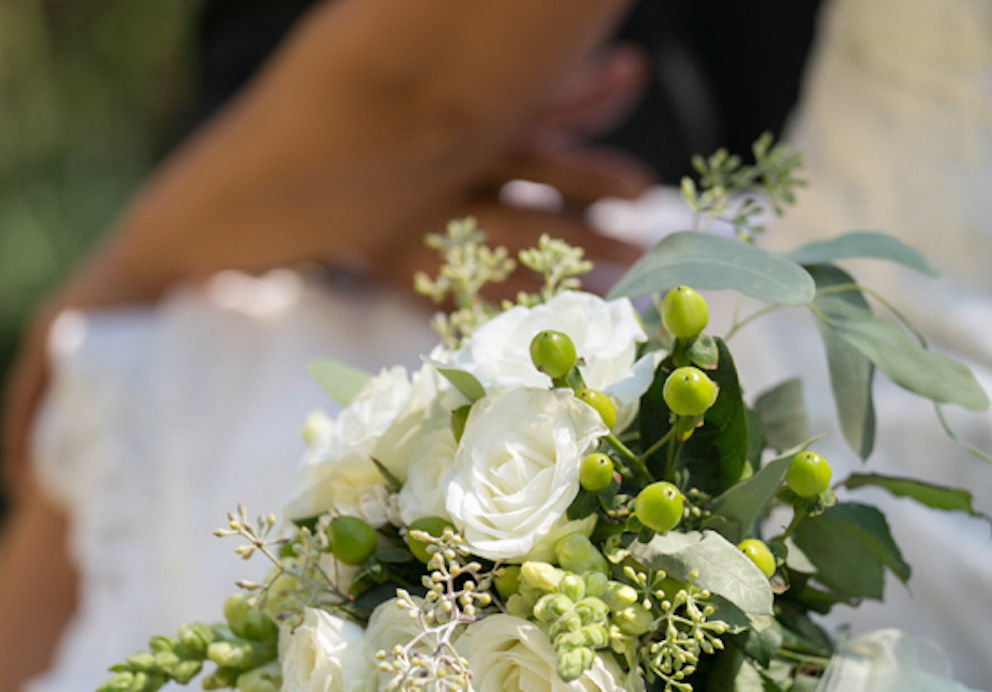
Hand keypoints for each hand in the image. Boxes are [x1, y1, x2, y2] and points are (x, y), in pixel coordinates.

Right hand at [362, 43, 654, 296]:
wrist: (347, 177)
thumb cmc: (455, 135)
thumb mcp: (509, 112)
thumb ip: (571, 97)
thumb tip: (634, 68)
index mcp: (469, 145)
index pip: (537, 161)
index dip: (591, 177)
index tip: (641, 191)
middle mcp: (446, 194)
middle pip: (524, 226)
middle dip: (588, 243)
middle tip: (644, 254)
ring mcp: (428, 242)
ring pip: (501, 274)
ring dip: (563, 287)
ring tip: (619, 297)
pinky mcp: (417, 279)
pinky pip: (472, 307)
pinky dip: (519, 317)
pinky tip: (565, 324)